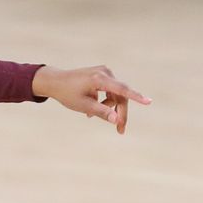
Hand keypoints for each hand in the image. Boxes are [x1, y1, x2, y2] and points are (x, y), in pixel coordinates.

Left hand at [32, 65, 150, 134]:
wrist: (54, 81)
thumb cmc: (67, 94)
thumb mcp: (83, 106)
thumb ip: (101, 112)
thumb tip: (117, 120)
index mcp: (99, 79)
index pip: (122, 90)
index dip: (136, 97)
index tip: (148, 102)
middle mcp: (104, 72)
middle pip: (120, 95)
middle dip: (120, 112)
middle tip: (120, 131)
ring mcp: (104, 72)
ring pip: (116, 94)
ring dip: (109, 107)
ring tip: (91, 116)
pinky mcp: (102, 74)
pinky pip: (110, 90)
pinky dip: (104, 101)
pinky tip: (92, 110)